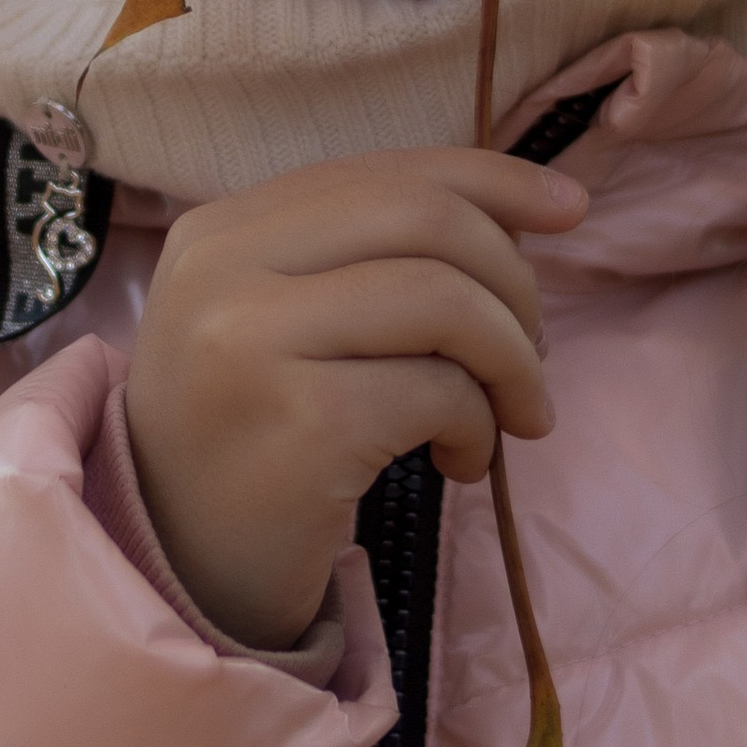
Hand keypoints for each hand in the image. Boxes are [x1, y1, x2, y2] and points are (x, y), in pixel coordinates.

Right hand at [126, 147, 587, 648]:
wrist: (176, 574)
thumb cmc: (249, 444)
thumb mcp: (281, 324)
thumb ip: (367, 258)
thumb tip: (528, 210)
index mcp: (221, 231)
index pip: (382, 172)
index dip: (492, 181)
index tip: (569, 210)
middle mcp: (222, 269)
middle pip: (424, 218)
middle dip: (513, 279)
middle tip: (532, 353)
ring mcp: (251, 341)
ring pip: (445, 299)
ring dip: (512, 360)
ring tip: (514, 416)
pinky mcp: (300, 422)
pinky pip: (439, 390)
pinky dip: (478, 425)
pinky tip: (459, 462)